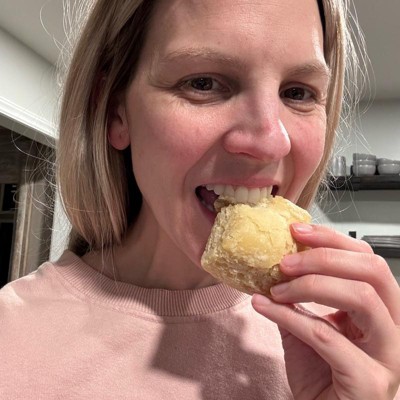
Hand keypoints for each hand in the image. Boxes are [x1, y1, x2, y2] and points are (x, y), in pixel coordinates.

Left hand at [251, 223, 399, 399]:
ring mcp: (388, 356)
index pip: (367, 259)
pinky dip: (290, 317)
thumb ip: (297, 297)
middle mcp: (393, 328)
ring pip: (362, 298)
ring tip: (276, 288)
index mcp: (380, 309)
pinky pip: (327, 337)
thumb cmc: (320, 374)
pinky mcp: (369, 381)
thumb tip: (273, 265)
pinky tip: (264, 307)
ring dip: (310, 285)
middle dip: (324, 258)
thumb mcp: (308, 325)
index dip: (332, 240)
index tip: (297, 231)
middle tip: (285, 261)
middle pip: (373, 272)